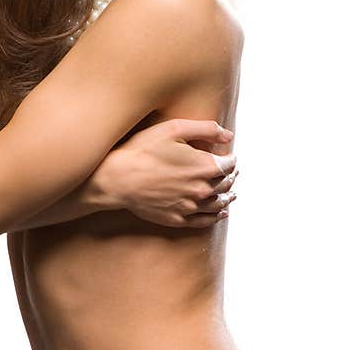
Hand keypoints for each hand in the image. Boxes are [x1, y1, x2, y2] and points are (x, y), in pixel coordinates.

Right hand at [89, 119, 238, 227]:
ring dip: (227, 196)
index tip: (229, 156)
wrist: (117, 179)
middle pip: (225, 184)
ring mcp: (190, 207)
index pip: (229, 164)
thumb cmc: (143, 150)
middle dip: (230, 177)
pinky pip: (204, 221)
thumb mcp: (174, 129)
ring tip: (232, 193)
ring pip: (218, 203)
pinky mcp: (178, 219)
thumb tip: (229, 136)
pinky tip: (221, 213)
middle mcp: (202, 189)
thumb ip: (206, 130)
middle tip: (232, 173)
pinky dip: (216, 216)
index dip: (231, 159)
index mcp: (204, 166)